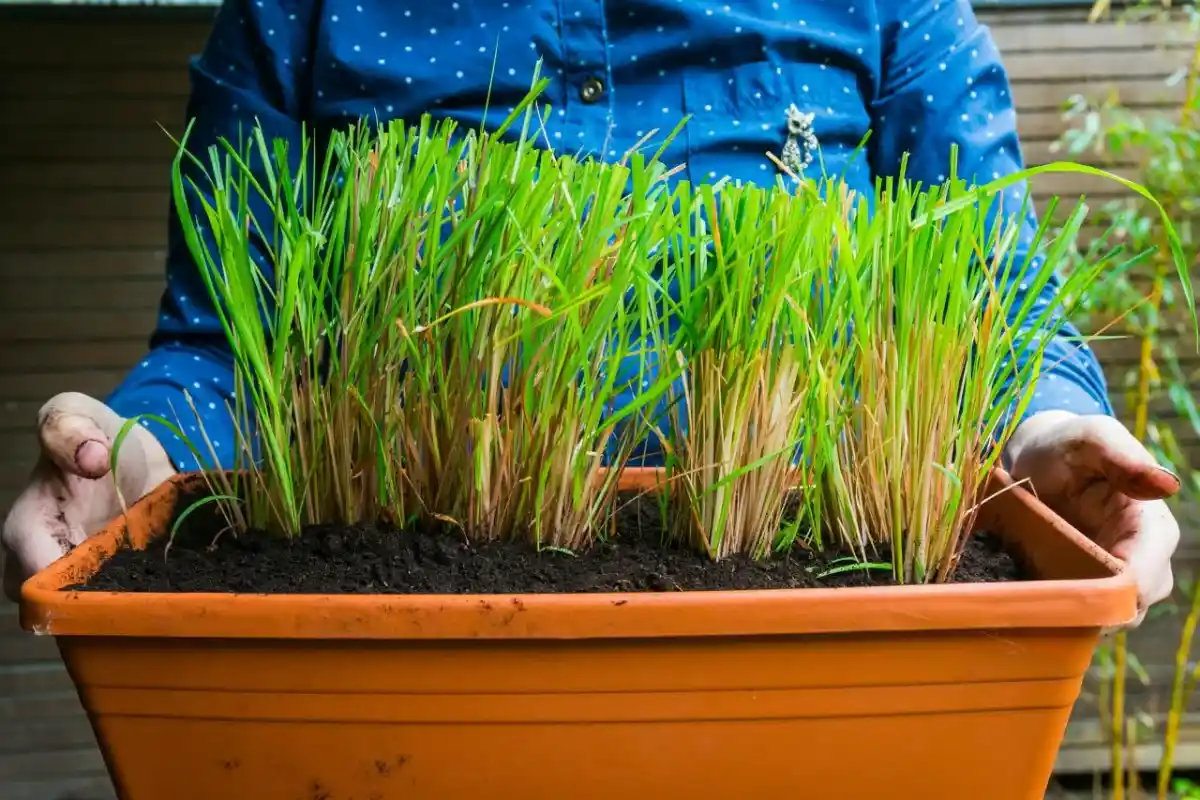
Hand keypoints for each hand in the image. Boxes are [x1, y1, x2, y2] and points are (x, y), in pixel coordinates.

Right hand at [2, 392, 175, 601]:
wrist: (135, 454)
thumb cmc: (96, 436)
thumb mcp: (78, 414)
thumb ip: (69, 426)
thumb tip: (90, 457)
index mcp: (26, 530)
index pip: (31, 578)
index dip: (68, 583)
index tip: (117, 566)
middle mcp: (46, 567)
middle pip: (64, 612)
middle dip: (106, 604)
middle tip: (154, 582)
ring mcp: (83, 582)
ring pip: (96, 619)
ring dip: (132, 607)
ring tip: (170, 587)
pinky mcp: (117, 587)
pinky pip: (126, 611)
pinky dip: (151, 604)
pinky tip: (179, 589)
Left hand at [1005, 410, 1181, 628]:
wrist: (1036, 457)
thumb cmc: (1066, 444)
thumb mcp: (1091, 437)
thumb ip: (1122, 456)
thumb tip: (1167, 484)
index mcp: (1151, 528)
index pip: (1148, 575)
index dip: (1118, 593)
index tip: (1074, 595)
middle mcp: (1141, 559)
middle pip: (1129, 607)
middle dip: (1092, 612)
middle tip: (1041, 604)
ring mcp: (1112, 575)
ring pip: (1104, 617)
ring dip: (1072, 617)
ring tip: (1030, 604)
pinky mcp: (1084, 583)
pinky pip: (1078, 612)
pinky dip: (1056, 613)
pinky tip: (1026, 604)